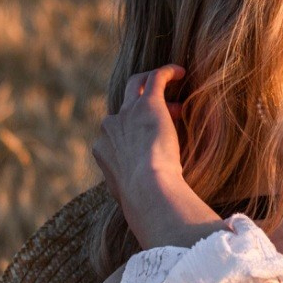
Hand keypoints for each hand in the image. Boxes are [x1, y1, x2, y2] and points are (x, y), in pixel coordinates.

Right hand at [92, 64, 185, 217]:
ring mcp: (126, 114)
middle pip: (123, 109)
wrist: (147, 190)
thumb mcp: (129, 198)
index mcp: (103, 151)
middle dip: (142, 111)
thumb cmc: (142, 201)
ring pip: (134, 85)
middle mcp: (110, 128)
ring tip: (170, 84)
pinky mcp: (147, 104)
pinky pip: (154, 78)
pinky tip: (180, 73)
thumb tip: (135, 209)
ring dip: (149, 83)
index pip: (116, 133)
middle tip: (166, 117)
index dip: (137, 134)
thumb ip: (128, 194)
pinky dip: (166, 72)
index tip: (157, 143)